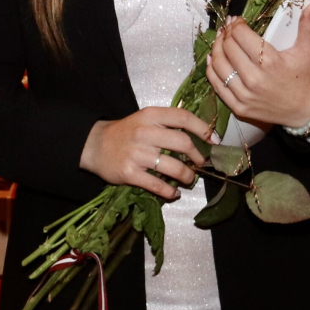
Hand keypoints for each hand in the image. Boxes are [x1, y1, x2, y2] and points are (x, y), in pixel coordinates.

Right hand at [79, 107, 219, 199]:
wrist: (95, 145)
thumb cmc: (126, 132)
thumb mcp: (145, 119)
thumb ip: (167, 124)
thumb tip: (199, 137)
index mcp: (151, 115)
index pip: (183, 118)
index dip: (203, 129)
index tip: (214, 140)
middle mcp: (145, 132)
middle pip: (183, 143)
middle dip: (197, 156)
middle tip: (200, 163)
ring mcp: (137, 154)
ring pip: (173, 167)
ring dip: (187, 176)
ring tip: (189, 179)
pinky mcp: (130, 173)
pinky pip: (157, 185)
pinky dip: (169, 192)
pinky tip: (173, 193)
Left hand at [206, 3, 309, 128]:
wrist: (305, 110)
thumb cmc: (304, 76)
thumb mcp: (308, 50)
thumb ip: (308, 26)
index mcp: (269, 61)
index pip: (241, 35)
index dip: (236, 24)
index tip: (236, 20)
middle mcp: (254, 78)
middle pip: (228, 48)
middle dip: (226, 34)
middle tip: (228, 28)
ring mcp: (245, 95)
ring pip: (219, 65)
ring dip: (216, 49)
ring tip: (220, 40)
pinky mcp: (239, 107)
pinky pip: (217, 85)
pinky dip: (212, 70)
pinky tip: (213, 58)